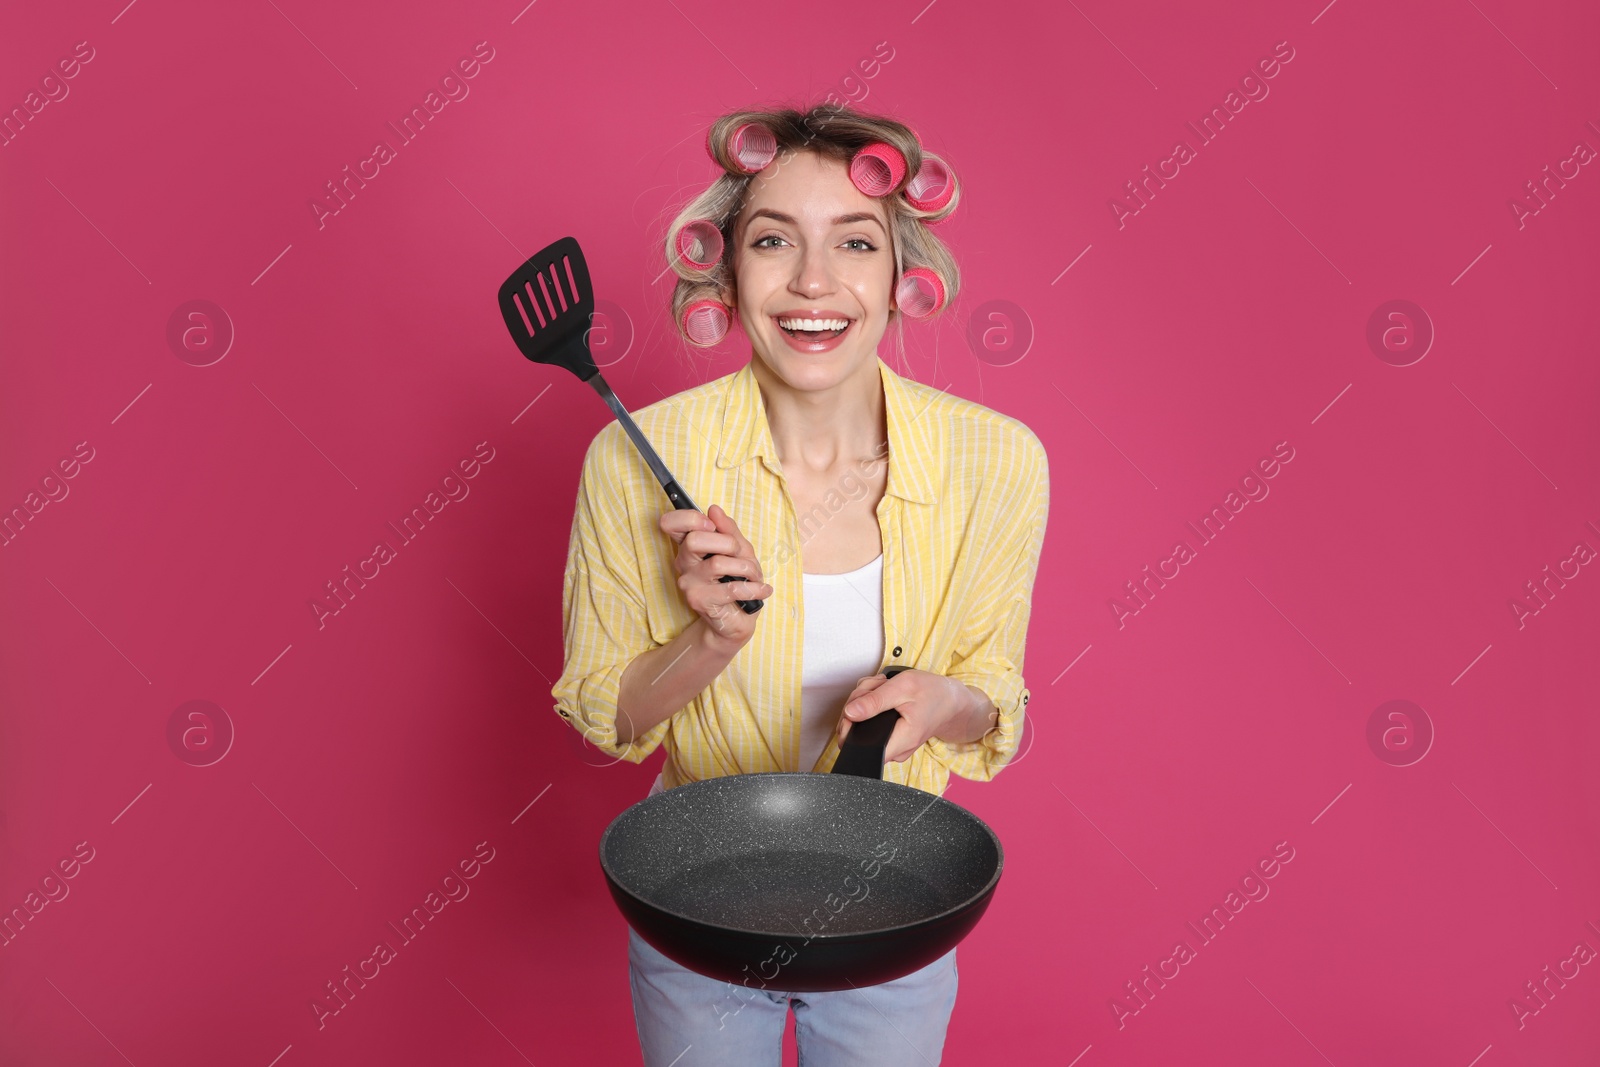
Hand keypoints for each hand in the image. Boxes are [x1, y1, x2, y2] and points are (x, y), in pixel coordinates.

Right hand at [659, 503, 771, 648]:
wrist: (737, 619)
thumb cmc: (737, 581)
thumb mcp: (739, 551)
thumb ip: (728, 530)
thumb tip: (714, 510)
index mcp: (689, 546)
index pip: (671, 524)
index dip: (689, 518)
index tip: (710, 524)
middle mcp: (684, 563)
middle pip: (695, 539)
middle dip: (728, 543)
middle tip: (740, 555)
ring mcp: (689, 583)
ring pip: (718, 564)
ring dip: (746, 568)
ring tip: (755, 577)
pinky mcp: (699, 601)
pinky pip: (731, 588)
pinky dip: (754, 588)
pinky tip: (763, 590)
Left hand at [835, 669, 994, 763]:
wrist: (951, 700)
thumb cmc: (933, 693)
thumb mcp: (903, 687)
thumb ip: (874, 701)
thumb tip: (849, 712)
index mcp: (901, 741)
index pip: (861, 748)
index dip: (849, 727)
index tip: (854, 706)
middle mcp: (896, 750)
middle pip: (857, 733)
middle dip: (858, 705)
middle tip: (875, 687)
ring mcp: (893, 745)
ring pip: (862, 726)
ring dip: (865, 701)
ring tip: (882, 688)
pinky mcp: (890, 737)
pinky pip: (870, 723)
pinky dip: (872, 705)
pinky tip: (883, 694)